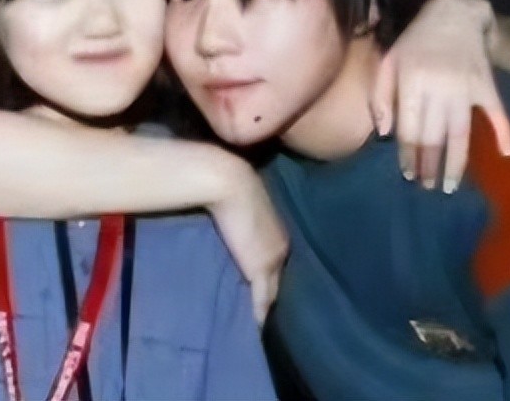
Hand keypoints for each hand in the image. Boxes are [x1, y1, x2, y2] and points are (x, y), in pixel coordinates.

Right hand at [207, 159, 288, 325]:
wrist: (227, 181)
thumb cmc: (229, 184)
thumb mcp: (243, 205)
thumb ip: (243, 221)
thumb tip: (231, 227)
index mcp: (278, 233)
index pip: (278, 264)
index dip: (272, 279)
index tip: (265, 293)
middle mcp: (281, 247)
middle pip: (280, 281)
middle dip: (274, 296)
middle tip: (266, 316)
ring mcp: (273, 258)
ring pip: (273, 293)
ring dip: (268, 308)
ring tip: (260, 325)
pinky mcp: (259, 268)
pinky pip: (262, 299)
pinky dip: (259, 314)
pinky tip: (255, 328)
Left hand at [371, 0, 509, 193]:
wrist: (454, 13)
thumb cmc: (416, 41)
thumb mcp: (389, 61)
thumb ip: (381, 96)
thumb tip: (385, 134)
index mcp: (411, 81)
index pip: (409, 130)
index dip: (408, 155)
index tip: (408, 175)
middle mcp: (439, 87)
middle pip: (434, 137)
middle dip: (430, 166)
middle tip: (428, 187)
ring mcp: (466, 87)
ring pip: (461, 134)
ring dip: (456, 163)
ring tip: (449, 185)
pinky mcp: (487, 83)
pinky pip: (497, 112)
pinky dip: (503, 132)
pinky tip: (505, 153)